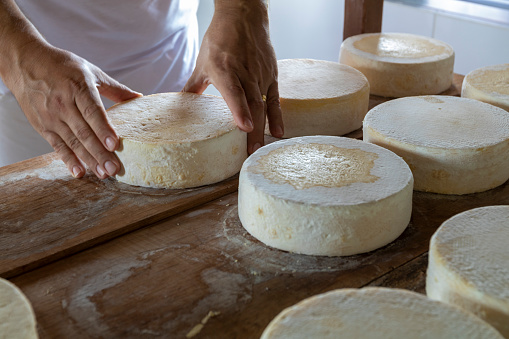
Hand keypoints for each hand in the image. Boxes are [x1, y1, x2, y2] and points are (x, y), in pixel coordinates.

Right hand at [4, 41, 140, 178]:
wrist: (25, 62)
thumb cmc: (62, 66)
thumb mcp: (90, 71)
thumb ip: (115, 88)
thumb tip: (139, 97)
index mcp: (78, 87)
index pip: (93, 112)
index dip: (104, 129)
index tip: (115, 144)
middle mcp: (63, 103)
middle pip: (84, 132)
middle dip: (100, 153)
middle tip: (114, 169)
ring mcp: (51, 116)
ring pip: (72, 142)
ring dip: (88, 160)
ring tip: (103, 174)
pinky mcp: (42, 125)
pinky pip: (57, 146)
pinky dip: (68, 160)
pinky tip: (79, 171)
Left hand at [183, 0, 282, 153]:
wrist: (243, 16)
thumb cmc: (220, 39)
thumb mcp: (203, 62)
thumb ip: (194, 87)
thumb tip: (182, 106)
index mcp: (224, 68)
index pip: (235, 92)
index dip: (240, 110)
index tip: (244, 127)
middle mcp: (245, 72)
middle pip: (252, 104)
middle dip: (253, 130)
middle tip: (251, 152)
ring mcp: (260, 74)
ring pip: (264, 104)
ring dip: (263, 127)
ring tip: (261, 148)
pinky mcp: (271, 74)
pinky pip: (275, 98)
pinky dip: (277, 115)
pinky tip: (278, 132)